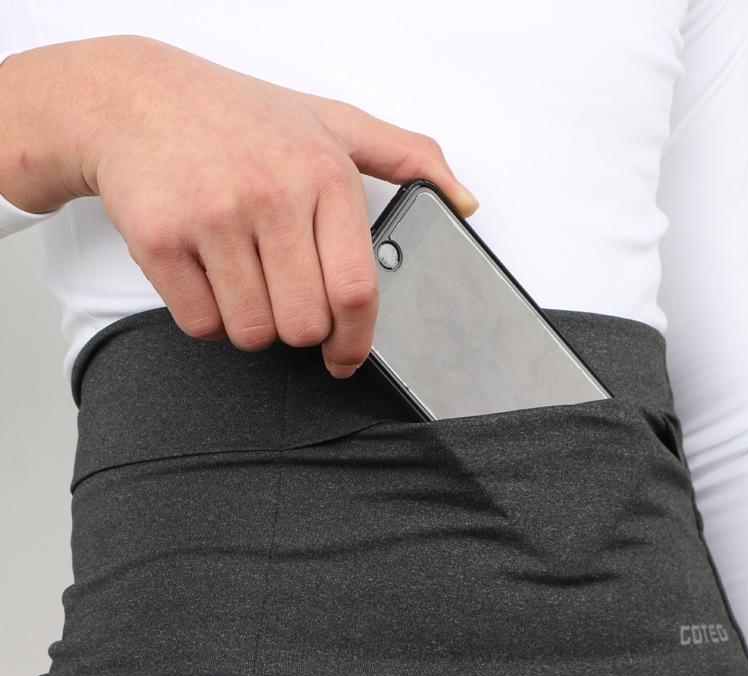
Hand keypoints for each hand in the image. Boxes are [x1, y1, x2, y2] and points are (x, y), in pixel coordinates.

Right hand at [9, 35, 477, 377]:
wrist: (138, 99)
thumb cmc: (243, 118)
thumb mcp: (333, 122)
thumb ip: (408, 157)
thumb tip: (464, 202)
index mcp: (325, 176)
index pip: (357, 291)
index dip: (356, 342)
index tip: (346, 358)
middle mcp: (272, 195)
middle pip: (303, 326)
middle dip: (299, 330)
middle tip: (286, 299)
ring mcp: (214, 217)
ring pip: (252, 333)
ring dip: (252, 322)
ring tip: (245, 277)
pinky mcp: (161, 239)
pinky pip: (201, 325)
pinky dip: (208, 317)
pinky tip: (209, 275)